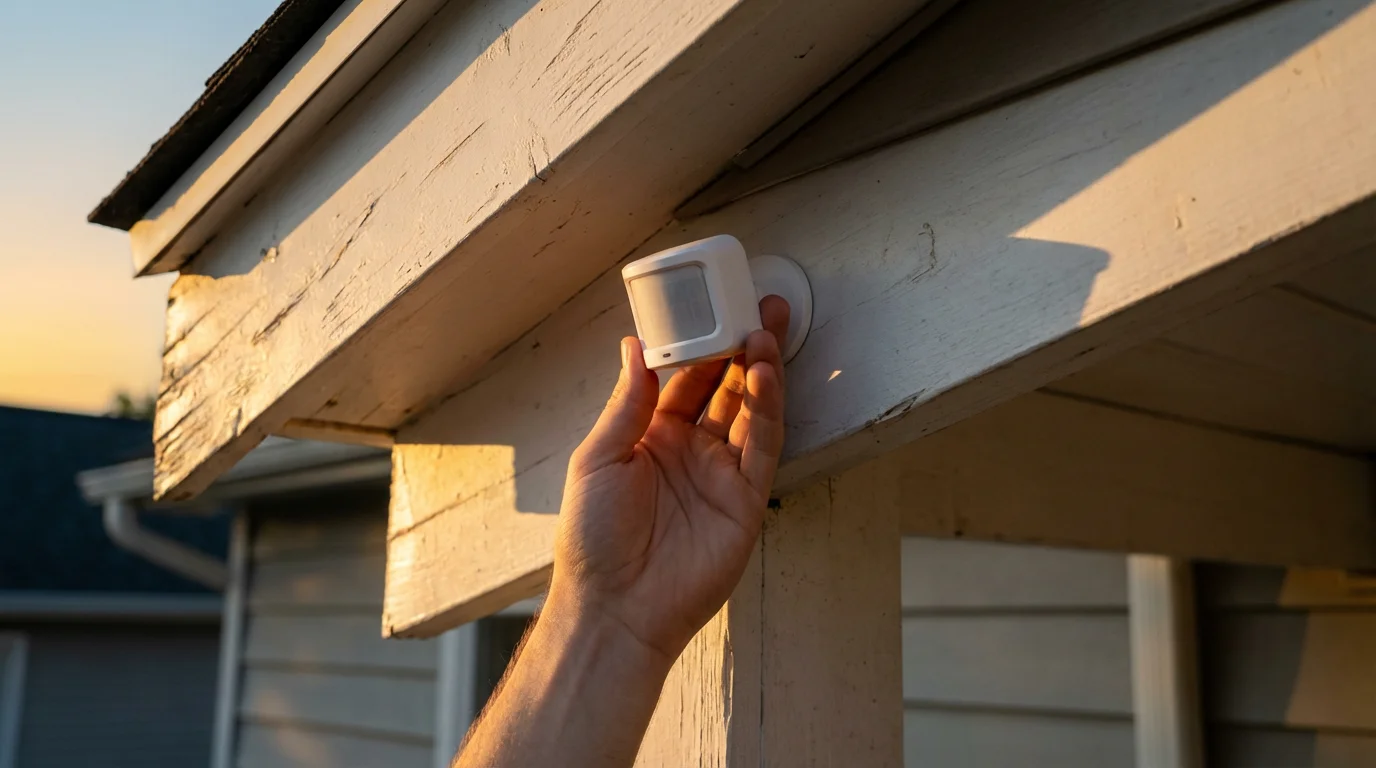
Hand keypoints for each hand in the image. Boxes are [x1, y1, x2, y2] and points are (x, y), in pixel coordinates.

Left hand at [548, 296, 789, 662]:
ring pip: (749, 411)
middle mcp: (690, 451)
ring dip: (760, 370)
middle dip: (742, 346)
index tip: (712, 307)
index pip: (685, 380)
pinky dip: (768, 410)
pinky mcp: (745, 501)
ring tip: (765, 329)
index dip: (701, 344)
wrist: (614, 606)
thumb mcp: (598, 458)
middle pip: (726, 387)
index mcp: (651, 437)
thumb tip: (636, 345)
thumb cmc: (593, 538)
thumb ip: (627, 402)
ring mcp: (721, 475)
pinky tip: (765, 375)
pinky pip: (762, 447)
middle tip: (758, 305)